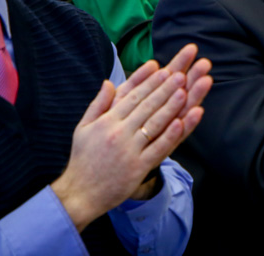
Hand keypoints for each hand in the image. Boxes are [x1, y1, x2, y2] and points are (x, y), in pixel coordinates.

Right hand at [52, 45, 211, 229]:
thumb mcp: (83, 127)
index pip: (132, 96)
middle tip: (180, 74)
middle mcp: (118, 133)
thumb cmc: (82, 159)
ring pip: (154, 124)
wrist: (79, 194)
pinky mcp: (137, 168)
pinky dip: (169, 135)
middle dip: (164, 89)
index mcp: (106, 121)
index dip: (149, 82)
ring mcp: (129, 150)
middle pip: (146, 106)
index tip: (162, 69)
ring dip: (170, 106)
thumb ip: (98, 103)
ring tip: (184, 91)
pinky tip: (180, 122)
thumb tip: (108, 81)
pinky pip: (156, 148)